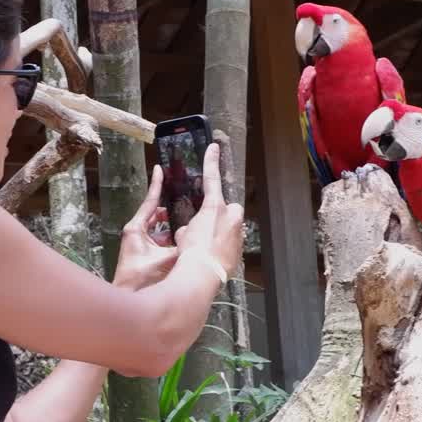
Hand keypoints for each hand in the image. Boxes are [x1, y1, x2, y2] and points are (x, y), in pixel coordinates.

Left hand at [112, 164, 179, 290]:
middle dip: (170, 210)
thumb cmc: (142, 278)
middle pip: (155, 214)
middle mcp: (136, 233)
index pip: (150, 202)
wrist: (130, 299)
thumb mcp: (165, 258)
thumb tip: (200, 237)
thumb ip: (182, 246)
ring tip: (189, 221)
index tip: (159, 169)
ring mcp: (139, 245)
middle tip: (185, 201)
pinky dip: (170, 240)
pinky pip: (159, 242)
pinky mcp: (144, 256)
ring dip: (172, 227)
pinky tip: (184, 242)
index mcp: (136, 228)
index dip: (156, 185)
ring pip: (158, 229)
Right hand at [174, 143, 243, 275]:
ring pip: (231, 228)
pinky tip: (209, 258)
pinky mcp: (239, 251)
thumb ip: (187, 228)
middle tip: (207, 224)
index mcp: (215, 208)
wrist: (203, 274)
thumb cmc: (191, 250)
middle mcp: (231, 218)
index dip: (211, 162)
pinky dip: (221, 248)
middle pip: (231, 209)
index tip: (214, 147)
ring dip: (220, 233)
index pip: (212, 179)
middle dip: (223, 214)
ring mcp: (238, 235)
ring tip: (204, 247)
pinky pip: (230, 244)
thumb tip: (187, 233)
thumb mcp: (182, 234)